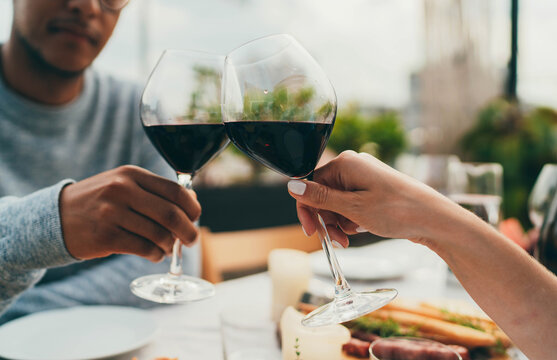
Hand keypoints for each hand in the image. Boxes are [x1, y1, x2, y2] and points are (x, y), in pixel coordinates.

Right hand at [60, 165, 200, 261]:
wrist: (56, 217)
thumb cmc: (100, 202)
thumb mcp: (123, 185)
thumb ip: (155, 191)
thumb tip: (193, 202)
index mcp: (131, 175)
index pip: (175, 191)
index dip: (192, 207)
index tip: (196, 218)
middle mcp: (122, 190)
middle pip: (171, 214)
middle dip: (188, 231)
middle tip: (191, 240)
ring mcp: (112, 214)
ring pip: (159, 235)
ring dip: (169, 246)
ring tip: (167, 248)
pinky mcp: (105, 237)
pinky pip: (144, 249)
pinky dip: (155, 255)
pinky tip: (154, 254)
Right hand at [287, 151, 459, 246]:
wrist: (435, 219)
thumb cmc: (397, 210)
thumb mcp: (352, 208)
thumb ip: (320, 198)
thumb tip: (290, 186)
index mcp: (345, 164)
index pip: (310, 185)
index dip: (307, 210)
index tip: (311, 232)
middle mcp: (353, 166)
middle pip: (323, 195)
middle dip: (326, 220)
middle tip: (337, 241)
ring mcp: (364, 178)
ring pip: (337, 203)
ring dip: (339, 223)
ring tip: (351, 238)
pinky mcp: (374, 190)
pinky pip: (351, 205)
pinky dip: (352, 220)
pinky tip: (362, 229)